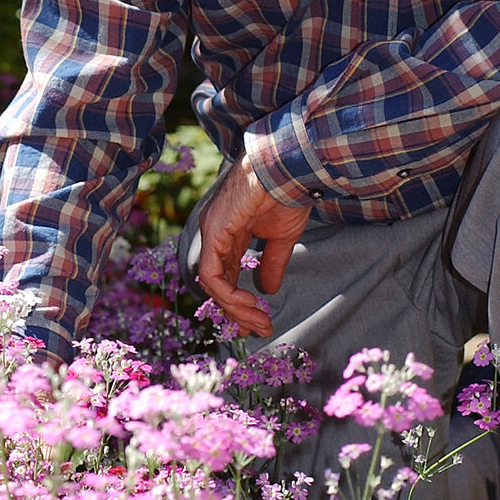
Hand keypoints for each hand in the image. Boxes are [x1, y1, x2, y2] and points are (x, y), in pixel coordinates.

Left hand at [196, 152, 310, 335]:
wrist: (288, 169)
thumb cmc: (287, 194)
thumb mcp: (281, 238)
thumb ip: (272, 263)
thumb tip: (269, 290)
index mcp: (229, 233)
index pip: (225, 275)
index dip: (237, 301)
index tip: (257, 322)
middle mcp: (215, 235)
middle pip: (216, 284)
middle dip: (237, 312)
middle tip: (260, 330)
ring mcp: (211, 233)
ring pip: (212, 283)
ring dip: (235, 309)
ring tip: (259, 322)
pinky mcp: (214, 233)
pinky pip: (211, 274)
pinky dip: (227, 294)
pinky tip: (249, 304)